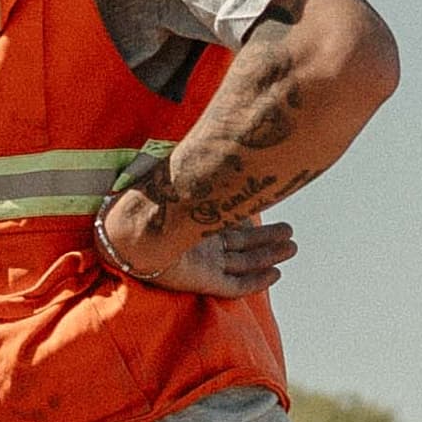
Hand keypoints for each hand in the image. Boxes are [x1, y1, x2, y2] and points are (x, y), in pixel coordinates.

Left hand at [98, 182, 296, 301]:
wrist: (130, 229)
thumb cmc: (149, 202)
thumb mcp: (179, 176)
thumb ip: (195, 163)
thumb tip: (213, 135)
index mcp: (194, 223)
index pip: (228, 225)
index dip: (250, 221)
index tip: (267, 212)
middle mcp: (200, 244)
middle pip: (242, 246)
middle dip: (267, 241)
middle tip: (290, 234)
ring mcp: (203, 263)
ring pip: (244, 263)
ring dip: (268, 256)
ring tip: (291, 247)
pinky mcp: (202, 281)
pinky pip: (234, 286)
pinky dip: (255, 282)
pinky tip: (274, 275)